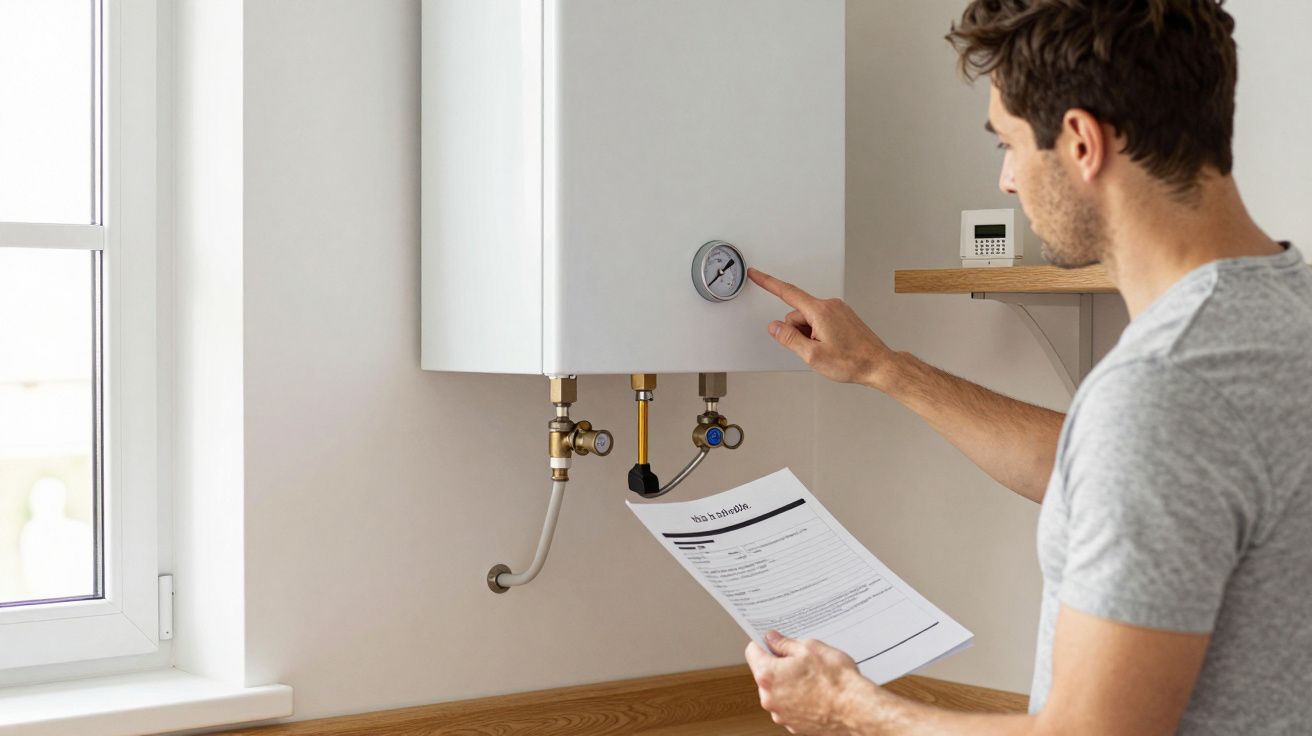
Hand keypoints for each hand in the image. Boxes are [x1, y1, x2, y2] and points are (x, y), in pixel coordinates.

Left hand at [745, 630, 870, 734]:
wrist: (857, 710)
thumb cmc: (836, 681)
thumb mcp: (810, 648)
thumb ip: (785, 643)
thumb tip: (773, 639)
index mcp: (767, 675)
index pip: (752, 651)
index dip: (763, 642)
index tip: (772, 640)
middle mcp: (769, 698)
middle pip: (765, 673)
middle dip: (779, 664)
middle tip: (801, 659)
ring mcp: (781, 714)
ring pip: (778, 691)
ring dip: (789, 683)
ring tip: (814, 678)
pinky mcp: (794, 725)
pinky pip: (790, 706)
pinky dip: (798, 699)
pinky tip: (816, 692)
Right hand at [748, 268, 898, 390]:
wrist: (878, 365)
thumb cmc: (852, 361)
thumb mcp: (812, 355)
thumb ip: (789, 339)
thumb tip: (774, 327)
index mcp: (820, 311)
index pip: (787, 293)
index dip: (768, 283)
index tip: (756, 274)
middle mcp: (830, 305)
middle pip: (797, 314)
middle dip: (797, 331)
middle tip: (812, 349)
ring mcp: (838, 310)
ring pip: (809, 319)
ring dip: (809, 334)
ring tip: (826, 350)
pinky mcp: (843, 316)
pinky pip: (821, 321)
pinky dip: (819, 333)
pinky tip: (831, 347)